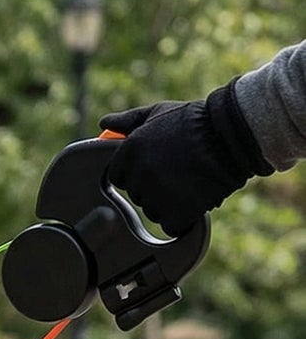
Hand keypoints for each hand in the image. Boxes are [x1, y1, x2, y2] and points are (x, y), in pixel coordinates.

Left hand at [101, 82, 269, 235]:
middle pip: (137, 195)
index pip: (118, 177)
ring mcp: (158, 195)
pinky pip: (171, 225)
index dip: (135, 172)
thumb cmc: (195, 121)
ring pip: (153, 211)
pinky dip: (182, 217)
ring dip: (168, 202)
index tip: (154, 165)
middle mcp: (140, 175)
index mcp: (129, 152)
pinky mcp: (177, 212)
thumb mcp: (158, 113)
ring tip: (188, 180)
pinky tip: (194, 197)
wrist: (233, 133)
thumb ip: (128, 121)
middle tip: (177, 169)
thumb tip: (105, 123)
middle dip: (152, 186)